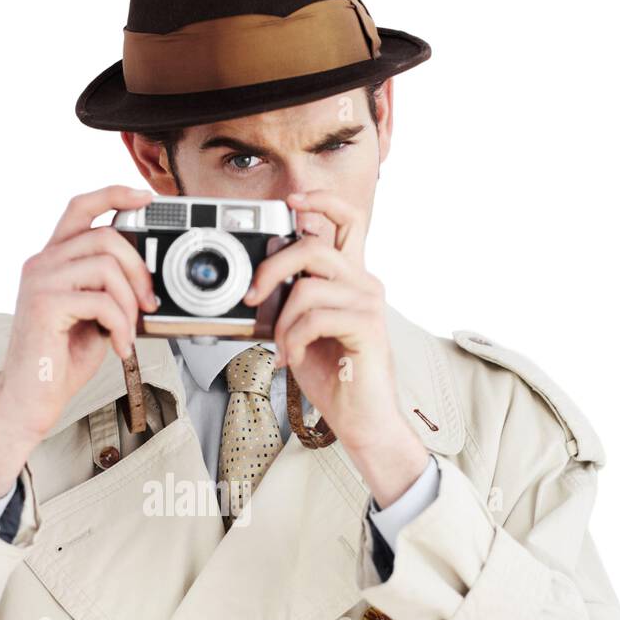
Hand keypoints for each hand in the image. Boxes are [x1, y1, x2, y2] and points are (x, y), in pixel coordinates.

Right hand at [0, 185, 157, 497]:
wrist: (28, 401)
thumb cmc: (59, 362)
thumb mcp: (93, 317)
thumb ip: (109, 289)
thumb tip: (147, 279)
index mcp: (51, 260)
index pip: (80, 208)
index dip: (113, 194)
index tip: (146, 198)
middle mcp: (41, 263)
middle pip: (106, 236)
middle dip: (139, 269)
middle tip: (148, 304)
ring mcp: (40, 281)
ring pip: (107, 266)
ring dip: (130, 303)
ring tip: (128, 332)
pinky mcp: (44, 304)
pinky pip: (102, 301)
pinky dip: (121, 326)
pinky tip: (118, 347)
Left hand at [245, 188, 429, 505]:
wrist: (359, 417)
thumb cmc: (332, 375)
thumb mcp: (300, 328)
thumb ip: (291, 298)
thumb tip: (263, 274)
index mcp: (349, 277)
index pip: (347, 220)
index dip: (321, 202)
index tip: (292, 202)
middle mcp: (363, 283)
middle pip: (313, 247)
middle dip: (272, 267)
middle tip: (252, 296)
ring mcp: (368, 303)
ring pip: (308, 288)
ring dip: (282, 322)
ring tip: (283, 347)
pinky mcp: (367, 327)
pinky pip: (316, 317)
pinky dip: (294, 339)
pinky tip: (294, 357)